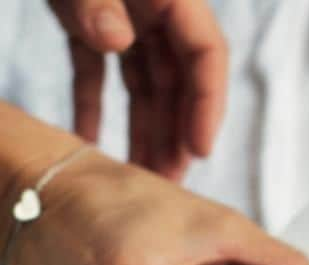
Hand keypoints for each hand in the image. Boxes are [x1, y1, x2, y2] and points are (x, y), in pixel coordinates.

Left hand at [48, 0, 227, 179]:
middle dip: (174, 134)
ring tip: (140, 179)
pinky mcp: (84, 18)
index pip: (205, 55)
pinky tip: (87, 143)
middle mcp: (151, 6)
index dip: (207, 105)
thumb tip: (117, 41)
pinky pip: (95, 73)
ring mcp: (119, 14)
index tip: (197, 149)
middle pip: (176, 80)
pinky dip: (91, 106)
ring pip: (141, 84)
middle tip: (169, 185)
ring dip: (141, 131)